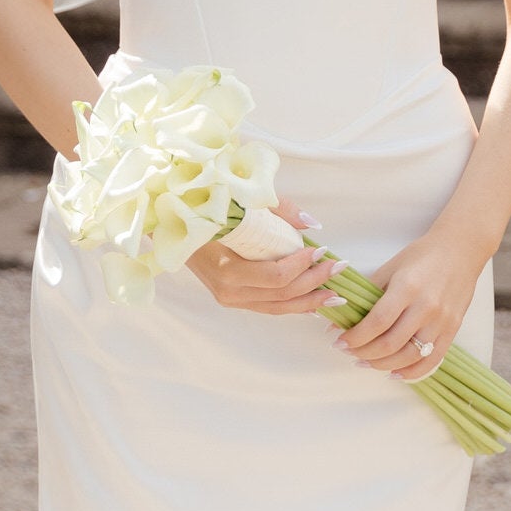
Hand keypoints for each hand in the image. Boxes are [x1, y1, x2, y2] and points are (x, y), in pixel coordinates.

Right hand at [188, 195, 335, 315]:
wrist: (172, 229)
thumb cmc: (206, 212)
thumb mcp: (241, 203)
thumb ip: (279, 211)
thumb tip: (311, 224)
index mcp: (227, 269)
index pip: (276, 277)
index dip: (303, 266)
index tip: (321, 248)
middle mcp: (228, 291)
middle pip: (282, 295)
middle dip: (315, 282)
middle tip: (338, 266)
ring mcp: (230, 299)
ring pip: (279, 307)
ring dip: (310, 301)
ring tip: (336, 294)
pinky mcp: (234, 300)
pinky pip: (270, 307)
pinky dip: (294, 305)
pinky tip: (314, 303)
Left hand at [336, 228, 484, 380]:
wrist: (460, 250)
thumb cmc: (422, 256)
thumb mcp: (391, 267)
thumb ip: (368, 293)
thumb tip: (342, 318)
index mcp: (407, 288)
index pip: (377, 322)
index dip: (356, 337)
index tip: (340, 342)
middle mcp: (426, 307)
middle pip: (391, 343)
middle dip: (364, 353)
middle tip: (349, 353)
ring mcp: (442, 321)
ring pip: (409, 355)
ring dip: (383, 365)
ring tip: (366, 362)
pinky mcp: (453, 329)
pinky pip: (432, 360)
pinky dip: (412, 372)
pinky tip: (394, 373)